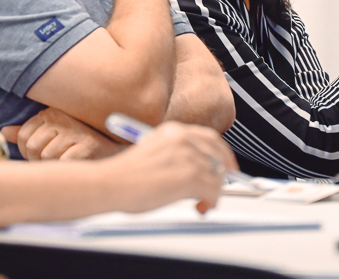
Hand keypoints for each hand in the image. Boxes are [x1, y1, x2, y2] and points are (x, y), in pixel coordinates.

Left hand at [1, 108, 123, 160]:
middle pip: (32, 147)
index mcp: (50, 113)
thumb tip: (4, 131)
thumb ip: (28, 133)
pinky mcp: (86, 146)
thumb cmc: (78, 145)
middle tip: (58, 157)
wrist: (112, 153)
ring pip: (46, 157)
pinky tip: (77, 163)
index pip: (23, 136)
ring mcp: (75, 131)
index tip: (44, 152)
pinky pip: (62, 163)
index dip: (29, 151)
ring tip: (69, 159)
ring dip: (55, 165)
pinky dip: (67, 168)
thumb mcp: (52, 134)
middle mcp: (61, 119)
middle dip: (40, 160)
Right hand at [102, 121, 236, 214]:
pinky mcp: (190, 176)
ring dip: (214, 192)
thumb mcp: (155, 153)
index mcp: (174, 131)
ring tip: (201, 203)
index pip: (210, 139)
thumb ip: (179, 156)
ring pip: (219, 175)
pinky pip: (215, 190)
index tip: (228, 168)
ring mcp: (188, 156)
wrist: (110, 184)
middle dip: (224, 174)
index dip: (223, 155)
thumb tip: (202, 172)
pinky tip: (200, 208)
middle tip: (221, 190)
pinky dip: (211, 202)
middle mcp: (183, 139)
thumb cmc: (125, 176)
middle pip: (219, 155)